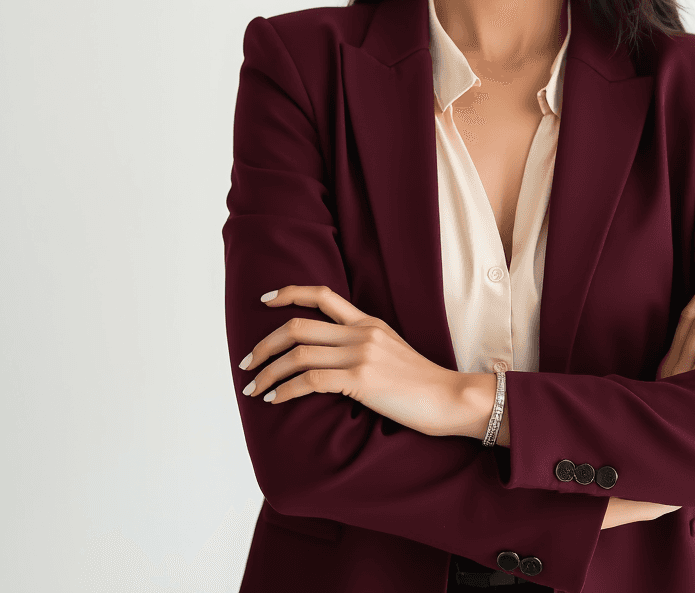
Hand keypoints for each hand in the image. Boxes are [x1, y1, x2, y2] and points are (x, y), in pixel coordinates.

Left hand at [237, 285, 458, 437]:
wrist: (448, 397)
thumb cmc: (420, 383)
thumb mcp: (391, 351)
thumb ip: (362, 346)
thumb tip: (329, 358)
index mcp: (368, 322)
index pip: (323, 294)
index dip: (289, 293)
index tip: (265, 301)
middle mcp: (361, 332)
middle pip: (298, 327)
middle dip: (265, 344)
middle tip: (246, 362)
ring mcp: (361, 354)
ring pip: (298, 354)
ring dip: (268, 372)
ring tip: (254, 387)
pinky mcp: (361, 380)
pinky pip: (311, 381)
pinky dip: (286, 390)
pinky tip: (275, 400)